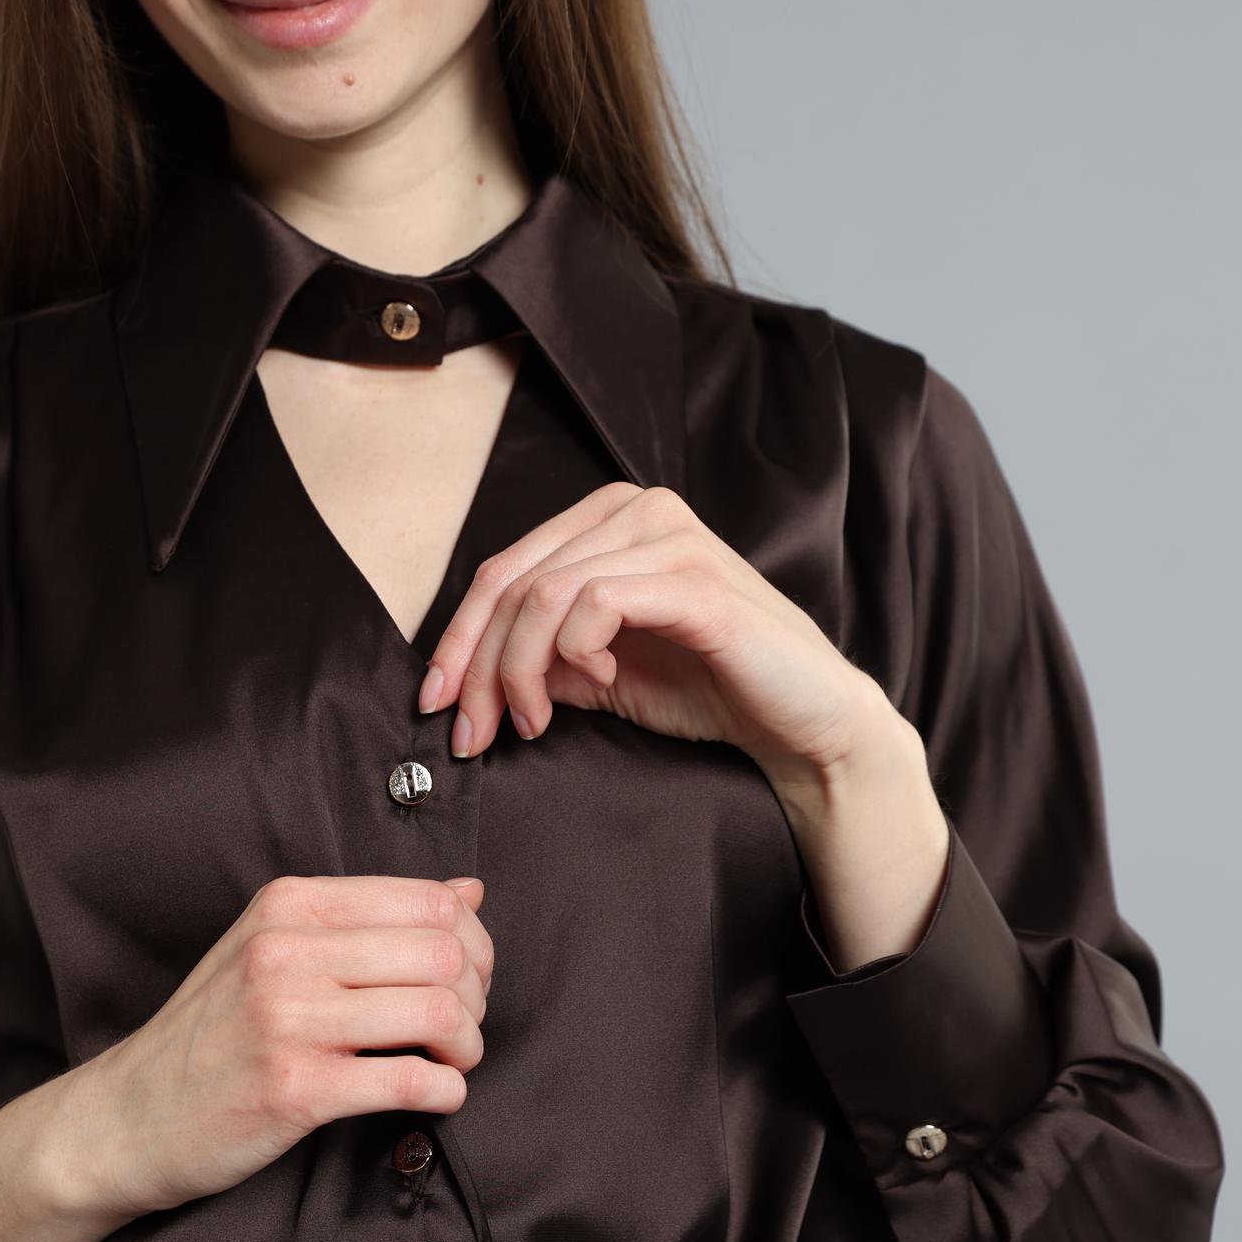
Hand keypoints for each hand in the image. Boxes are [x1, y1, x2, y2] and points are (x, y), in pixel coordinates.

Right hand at [60, 874, 493, 1218]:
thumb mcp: (274, 949)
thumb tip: (469, 891)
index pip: (430, 903)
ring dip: (466, 1047)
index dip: (474, 945)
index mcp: (288, 906)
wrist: (127, 1117)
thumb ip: (368, 919)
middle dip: (476, 998)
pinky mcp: (294, 1089)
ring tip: (450, 1063)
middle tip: (462, 1031)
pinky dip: (446, 1091)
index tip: (467, 982)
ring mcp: (288, 1019)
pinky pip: (412, 1081)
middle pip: (443, 954)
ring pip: (438, 1012)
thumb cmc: (211, 1035)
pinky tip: (435, 1095)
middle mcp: (285, 950)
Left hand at [416, 481, 900, 791]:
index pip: (503, 570)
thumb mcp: (599, 674)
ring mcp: (670, 537)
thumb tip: (465, 678)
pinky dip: (576, 653)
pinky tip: (599, 683)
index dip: (458, 640)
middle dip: (478, 665)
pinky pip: (596, 603)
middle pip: (512, 581)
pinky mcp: (697, 580)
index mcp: (609, 520)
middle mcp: (637, 510)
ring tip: (531, 723)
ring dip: (520, 671)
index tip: (438, 704)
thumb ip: (539, 658)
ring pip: (544, 594)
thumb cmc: (709, 690)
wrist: (803, 724)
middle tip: (472, 732)